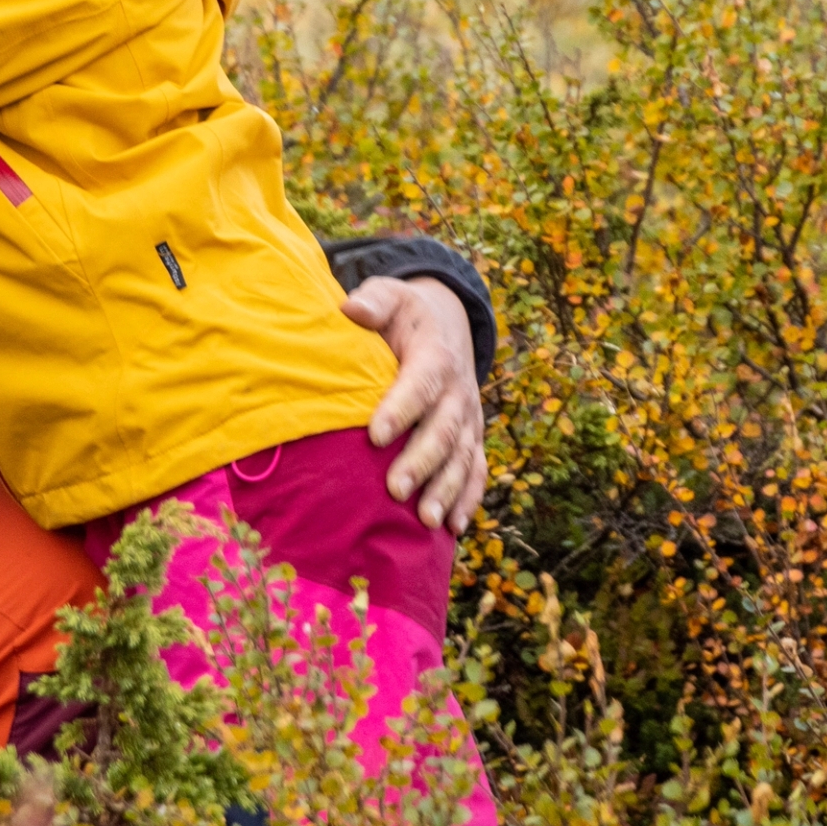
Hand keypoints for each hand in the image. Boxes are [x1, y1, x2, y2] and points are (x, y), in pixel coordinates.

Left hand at [344, 275, 486, 532]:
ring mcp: (468, 417)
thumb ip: (373, 300)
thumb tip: (351, 308)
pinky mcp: (471, 437)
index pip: (419, 383)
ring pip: (461, 457)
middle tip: (394, 489)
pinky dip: (468, 499)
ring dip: (446, 489)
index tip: (375, 435)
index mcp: (435, 355)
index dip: (400, 409)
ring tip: (426, 520)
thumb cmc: (405, 314)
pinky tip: (454, 529)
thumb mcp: (391, 296)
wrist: (448, 322)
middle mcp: (457, 390)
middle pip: (443, 429)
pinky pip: (475, 470)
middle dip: (421, 461)